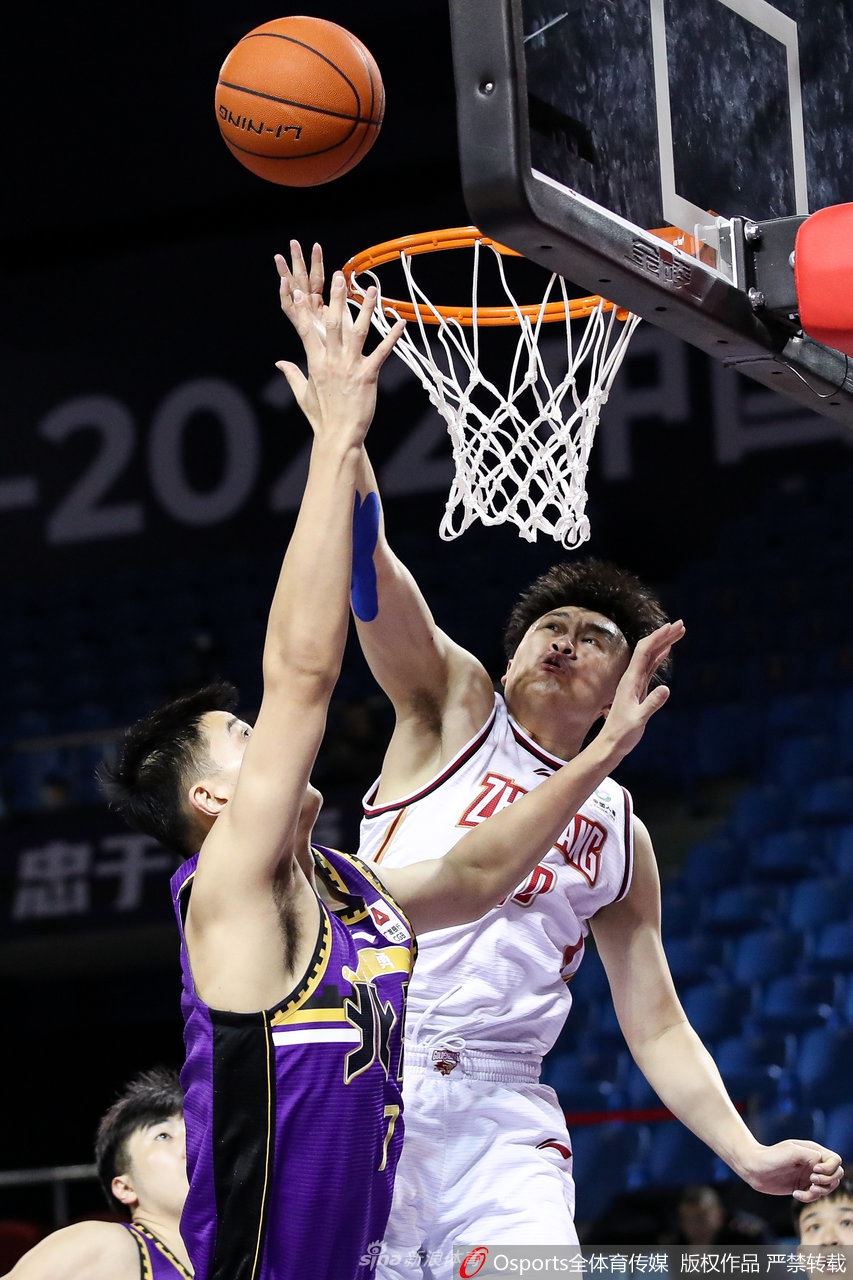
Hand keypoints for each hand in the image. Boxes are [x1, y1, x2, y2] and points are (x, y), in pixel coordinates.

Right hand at [274, 258, 403, 446]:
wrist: (338, 435)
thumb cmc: (321, 417)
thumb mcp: (302, 394)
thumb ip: (292, 374)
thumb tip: (279, 362)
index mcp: (315, 363)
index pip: (307, 330)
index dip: (303, 309)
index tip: (301, 290)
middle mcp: (332, 361)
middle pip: (333, 323)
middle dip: (336, 299)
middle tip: (339, 276)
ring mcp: (350, 367)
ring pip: (358, 332)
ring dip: (366, 309)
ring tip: (371, 290)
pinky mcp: (368, 376)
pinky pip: (381, 352)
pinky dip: (391, 337)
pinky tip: (400, 322)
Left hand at [598, 620, 684, 759]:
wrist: (611, 743)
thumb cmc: (622, 733)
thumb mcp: (639, 720)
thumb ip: (652, 704)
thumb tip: (666, 689)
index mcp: (630, 680)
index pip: (644, 652)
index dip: (658, 637)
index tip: (672, 627)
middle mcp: (632, 677)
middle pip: (648, 649)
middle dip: (664, 635)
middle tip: (681, 624)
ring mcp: (635, 682)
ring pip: (651, 657)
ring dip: (664, 643)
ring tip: (678, 632)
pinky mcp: (639, 689)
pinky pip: (650, 668)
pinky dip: (659, 656)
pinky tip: (666, 651)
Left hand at [739, 1140, 843, 1201]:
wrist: (754, 1167)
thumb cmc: (771, 1156)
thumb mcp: (792, 1151)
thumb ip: (810, 1156)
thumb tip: (822, 1164)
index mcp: (812, 1151)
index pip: (835, 1160)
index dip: (830, 1168)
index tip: (814, 1171)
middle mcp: (813, 1163)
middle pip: (836, 1175)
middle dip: (828, 1181)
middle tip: (811, 1181)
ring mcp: (808, 1176)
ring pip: (827, 1188)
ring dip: (820, 1192)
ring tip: (807, 1189)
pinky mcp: (802, 1186)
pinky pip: (814, 1196)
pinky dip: (808, 1197)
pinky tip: (795, 1194)